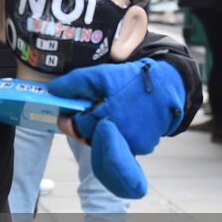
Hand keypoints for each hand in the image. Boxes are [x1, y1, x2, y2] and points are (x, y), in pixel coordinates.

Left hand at [48, 59, 185, 155]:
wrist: (168, 88)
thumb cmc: (132, 80)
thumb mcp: (101, 74)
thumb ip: (75, 82)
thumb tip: (53, 90)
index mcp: (104, 112)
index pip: (75, 126)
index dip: (67, 121)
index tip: (64, 115)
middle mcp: (116, 130)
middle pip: (88, 138)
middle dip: (82, 127)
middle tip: (83, 115)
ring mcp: (129, 142)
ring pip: (103, 144)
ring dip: (99, 132)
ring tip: (104, 115)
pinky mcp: (141, 147)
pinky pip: (119, 147)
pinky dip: (115, 137)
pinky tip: (119, 122)